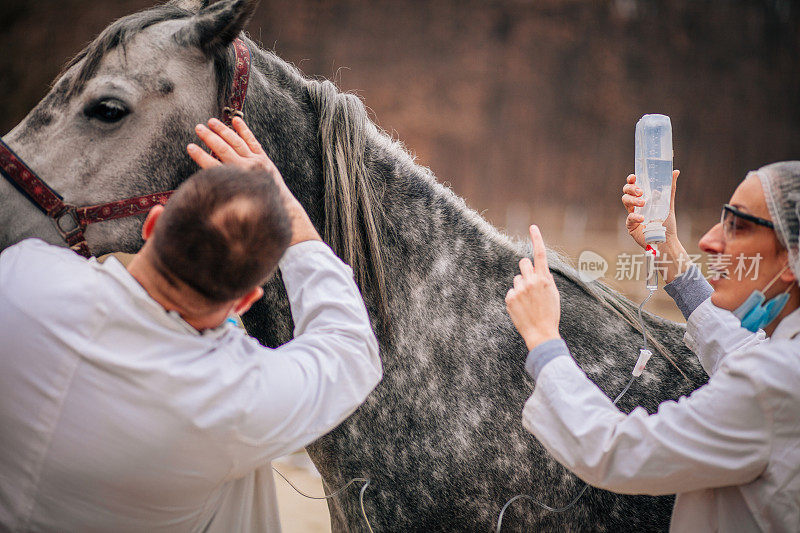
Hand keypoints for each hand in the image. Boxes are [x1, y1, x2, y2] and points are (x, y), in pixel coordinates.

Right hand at [187, 117, 320, 244]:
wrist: (280, 208)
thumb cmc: (255, 209)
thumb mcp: (236, 209)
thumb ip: (222, 201)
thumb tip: (206, 202)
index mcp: (236, 181)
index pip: (213, 166)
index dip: (200, 156)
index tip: (189, 147)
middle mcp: (246, 169)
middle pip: (223, 149)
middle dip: (209, 138)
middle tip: (198, 128)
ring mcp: (256, 162)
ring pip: (237, 142)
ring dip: (223, 131)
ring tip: (211, 121)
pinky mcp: (264, 159)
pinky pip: (252, 141)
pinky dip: (244, 130)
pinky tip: (236, 120)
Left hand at [505, 225, 561, 350]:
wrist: (541, 333)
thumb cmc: (549, 313)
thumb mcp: (553, 294)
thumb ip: (544, 279)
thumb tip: (536, 268)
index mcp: (545, 279)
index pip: (540, 254)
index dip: (536, 239)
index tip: (532, 227)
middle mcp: (532, 282)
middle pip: (523, 262)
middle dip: (526, 269)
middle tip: (530, 282)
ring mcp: (520, 290)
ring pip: (517, 278)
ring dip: (521, 286)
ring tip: (528, 302)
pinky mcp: (510, 298)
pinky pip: (511, 291)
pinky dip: (515, 298)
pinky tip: (522, 308)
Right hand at [622, 170, 690, 282]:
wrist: (666, 240)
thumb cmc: (666, 223)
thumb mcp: (668, 204)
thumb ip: (670, 189)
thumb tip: (675, 171)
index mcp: (643, 199)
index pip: (633, 186)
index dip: (631, 180)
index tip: (634, 177)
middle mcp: (636, 206)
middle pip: (626, 192)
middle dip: (631, 189)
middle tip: (640, 191)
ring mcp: (632, 215)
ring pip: (625, 202)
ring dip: (633, 200)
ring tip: (643, 203)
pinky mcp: (630, 225)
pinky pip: (629, 217)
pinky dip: (635, 216)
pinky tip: (642, 218)